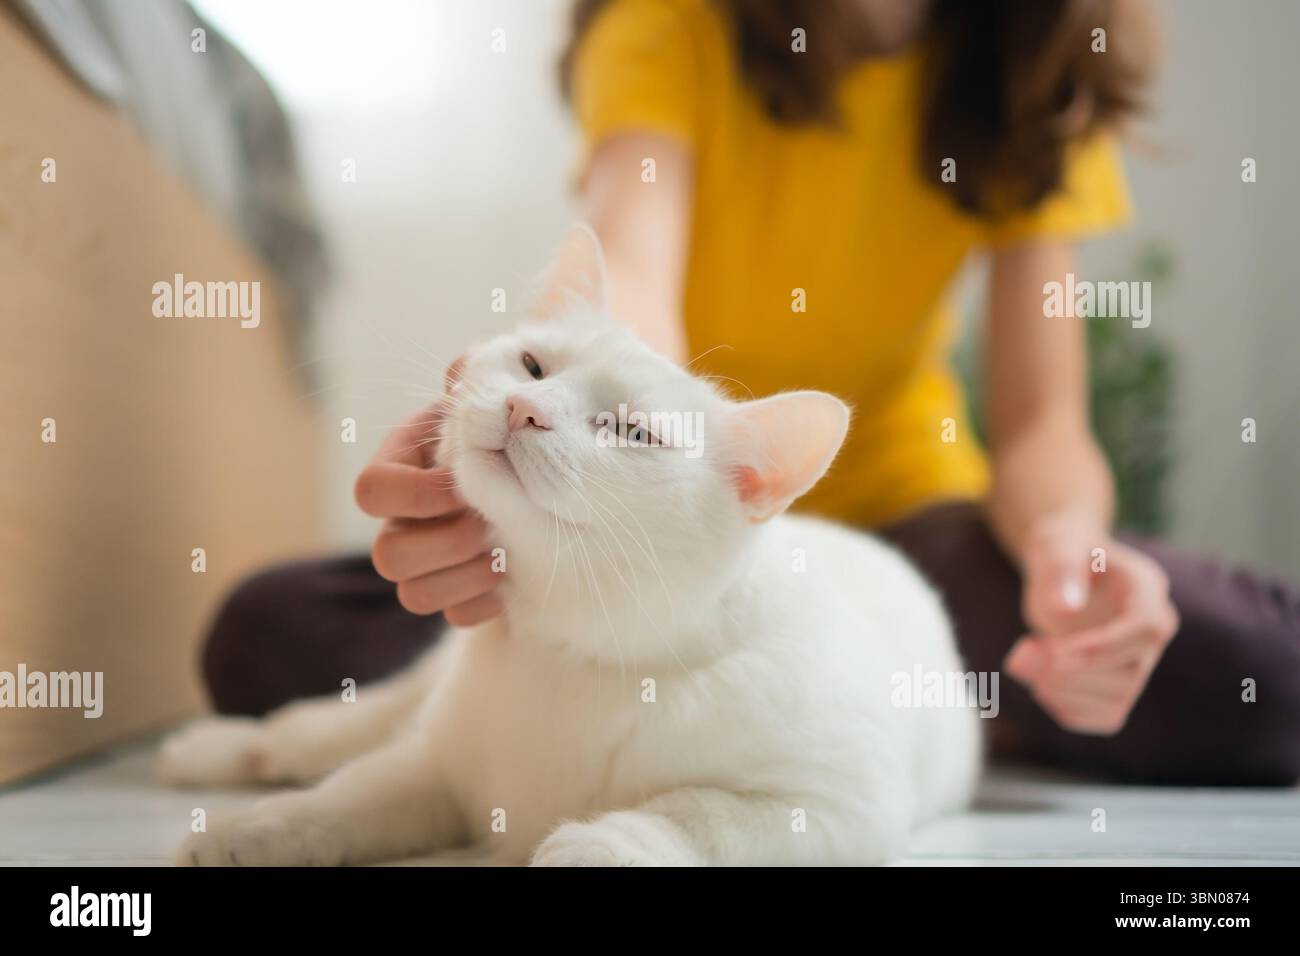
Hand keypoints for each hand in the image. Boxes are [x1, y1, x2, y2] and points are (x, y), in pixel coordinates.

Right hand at [353, 385, 503, 626]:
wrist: (538, 463)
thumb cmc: (506, 419)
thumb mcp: (492, 388)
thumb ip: (476, 374)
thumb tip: (461, 374)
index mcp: (401, 466)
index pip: (370, 491)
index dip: (413, 496)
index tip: (462, 485)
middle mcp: (402, 520)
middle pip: (387, 556)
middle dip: (443, 545)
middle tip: (487, 527)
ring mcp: (425, 561)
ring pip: (412, 595)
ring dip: (462, 579)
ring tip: (503, 556)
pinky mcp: (456, 591)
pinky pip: (453, 617)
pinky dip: (482, 604)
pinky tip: (511, 580)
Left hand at [1004, 511, 1179, 734]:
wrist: (1061, 567)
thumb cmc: (1061, 550)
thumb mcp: (1056, 545)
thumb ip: (1061, 570)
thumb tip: (1066, 609)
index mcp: (1148, 589)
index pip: (1147, 630)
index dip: (1103, 647)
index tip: (1056, 652)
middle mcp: (1153, 630)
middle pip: (1131, 673)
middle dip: (1072, 673)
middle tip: (1025, 654)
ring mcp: (1139, 661)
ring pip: (1118, 702)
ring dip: (1065, 693)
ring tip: (1027, 662)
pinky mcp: (1118, 685)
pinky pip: (1105, 718)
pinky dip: (1067, 710)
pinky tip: (1038, 684)